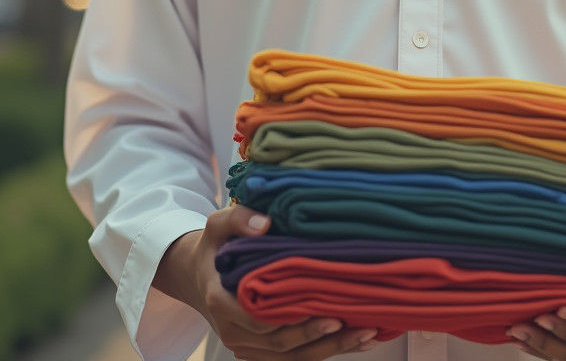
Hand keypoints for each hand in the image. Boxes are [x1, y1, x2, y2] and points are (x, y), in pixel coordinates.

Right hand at [153, 203, 380, 360]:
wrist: (198, 275)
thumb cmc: (215, 246)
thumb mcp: (219, 225)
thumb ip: (239, 219)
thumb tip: (266, 224)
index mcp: (223, 302)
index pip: (262, 320)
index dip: (296, 321)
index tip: (330, 313)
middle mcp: (234, 332)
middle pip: (282, 345)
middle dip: (322, 337)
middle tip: (360, 324)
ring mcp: (246, 346)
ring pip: (291, 357)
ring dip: (330, 349)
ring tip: (367, 335)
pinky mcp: (259, 351)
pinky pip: (293, 358)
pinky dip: (324, 351)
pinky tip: (355, 340)